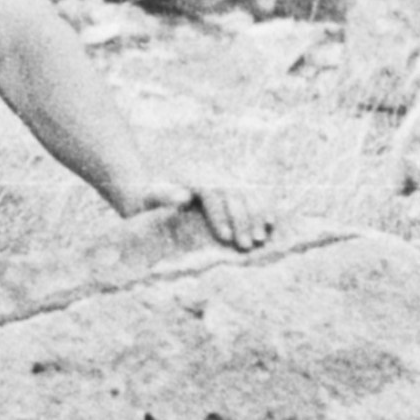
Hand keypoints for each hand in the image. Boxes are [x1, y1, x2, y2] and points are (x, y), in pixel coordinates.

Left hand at [125, 174, 274, 251]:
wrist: (155, 191)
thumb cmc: (149, 199)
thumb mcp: (149, 196)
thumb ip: (163, 195)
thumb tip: (182, 196)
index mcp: (192, 176)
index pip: (210, 193)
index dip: (219, 215)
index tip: (224, 238)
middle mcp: (211, 174)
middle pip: (232, 194)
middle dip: (241, 220)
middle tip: (246, 245)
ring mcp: (224, 178)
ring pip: (246, 194)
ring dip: (256, 216)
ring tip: (260, 239)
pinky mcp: (232, 186)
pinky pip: (253, 195)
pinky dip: (263, 208)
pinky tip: (271, 223)